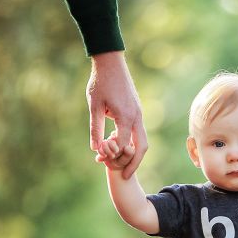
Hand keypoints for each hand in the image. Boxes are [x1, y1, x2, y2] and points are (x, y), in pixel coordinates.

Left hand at [87, 51, 147, 177]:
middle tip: (126, 176)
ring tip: (125, 165)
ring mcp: (139, 112)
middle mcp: (136, 116)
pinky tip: (124, 148)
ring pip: (143, 139)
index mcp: (125, 116)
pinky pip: (139, 131)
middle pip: (142, 146)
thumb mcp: (94, 106)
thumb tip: (95, 148)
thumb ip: (95, 128)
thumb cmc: (100, 82)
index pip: (124, 145)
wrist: (111, 62)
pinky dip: (134, 143)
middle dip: (134, 163)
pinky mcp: (137, 109)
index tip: (107, 167)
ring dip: (135, 154)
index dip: (114, 157)